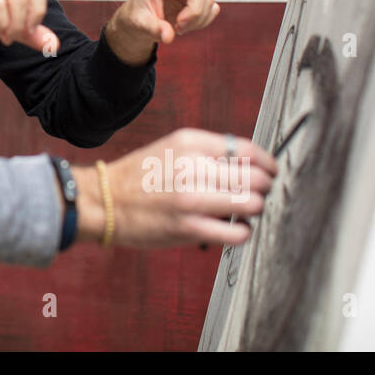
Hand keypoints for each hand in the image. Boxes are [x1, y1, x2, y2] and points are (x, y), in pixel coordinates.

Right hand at [74, 129, 277, 247]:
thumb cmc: (140, 176)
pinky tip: (232, 228)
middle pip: (256, 177)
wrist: (103, 201)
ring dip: (254, 209)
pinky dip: (242, 232)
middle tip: (256, 194)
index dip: (268, 163)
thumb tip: (252, 166)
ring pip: (252, 203)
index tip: (271, 172)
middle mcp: (192, 166)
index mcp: (190, 142)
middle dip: (263, 188)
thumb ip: (209, 152)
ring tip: (243, 211)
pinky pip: (238, 232)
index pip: (248, 150)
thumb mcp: (172, 147)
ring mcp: (191, 198)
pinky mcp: (189, 228)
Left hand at [107, 0, 219, 60]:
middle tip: (179, 26)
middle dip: (194, 11)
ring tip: (178, 27)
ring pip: (209, 0)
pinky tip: (188, 26)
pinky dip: (203, 22)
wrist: (142, 23)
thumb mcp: (139, 22)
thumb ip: (153, 28)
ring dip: (197, 19)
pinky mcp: (199, 3)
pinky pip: (212, 10)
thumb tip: (168, 36)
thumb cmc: (139, 16)